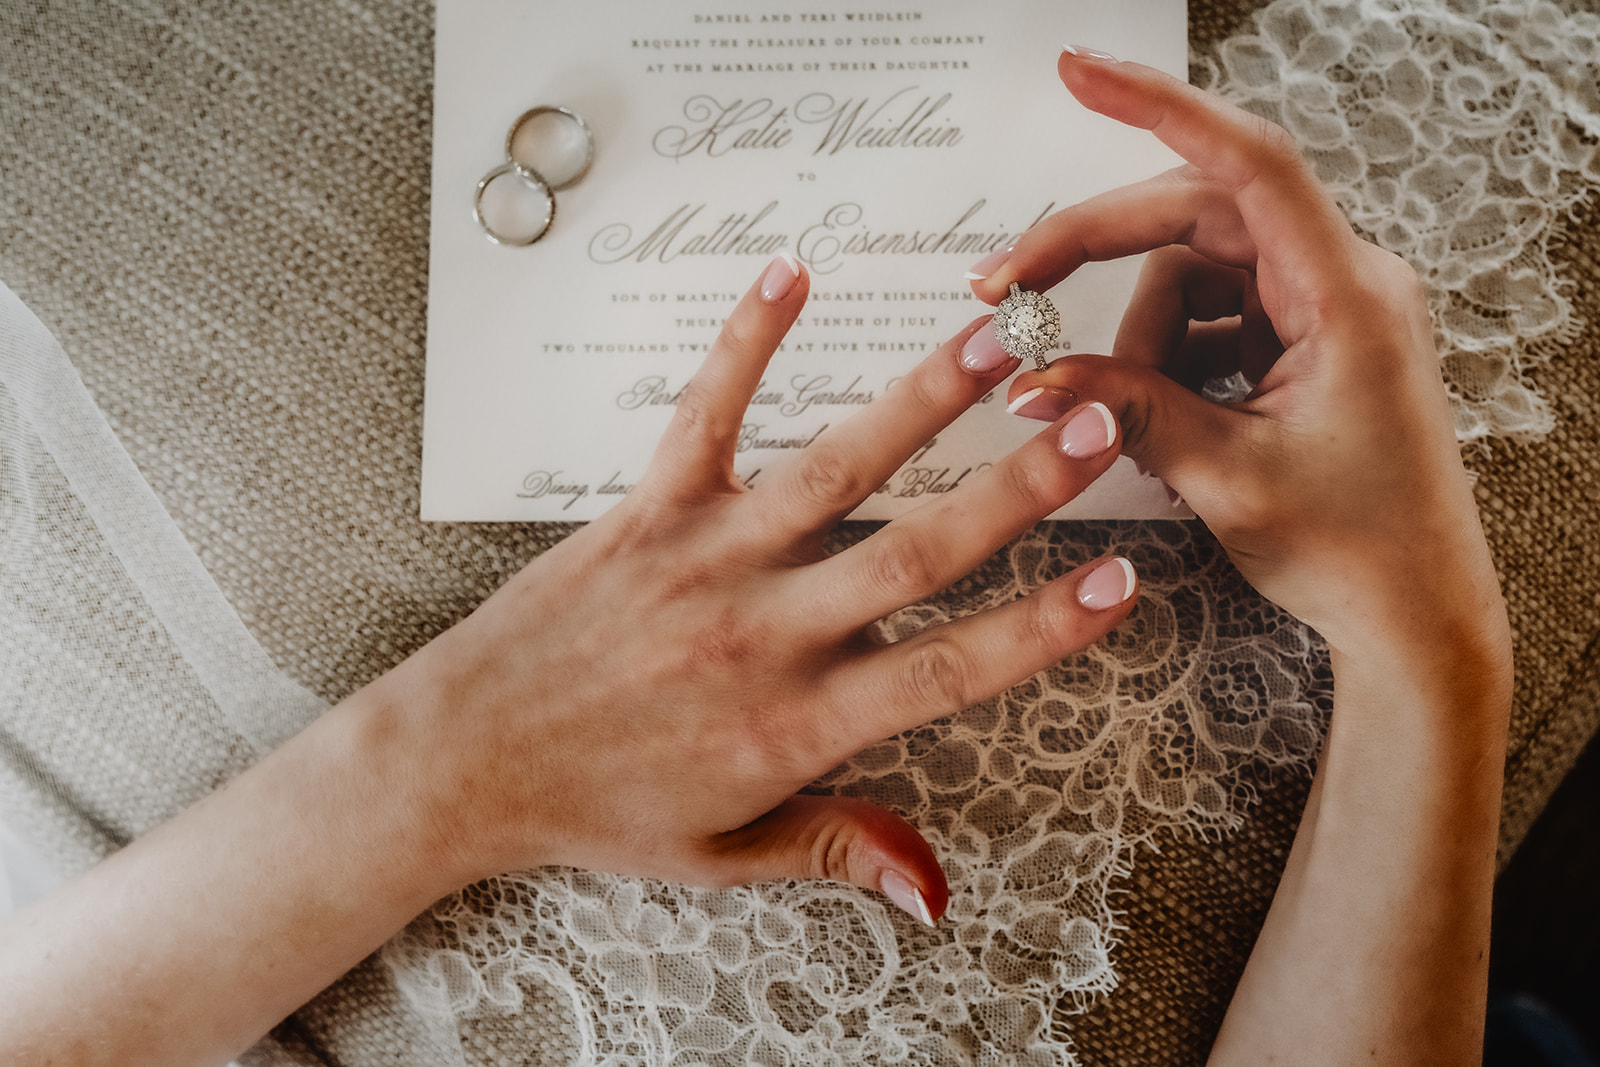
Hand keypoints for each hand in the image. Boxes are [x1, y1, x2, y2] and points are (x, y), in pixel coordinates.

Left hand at [373, 254, 1140, 922]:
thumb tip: (937, 893)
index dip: (1039, 629)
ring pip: (828, 472)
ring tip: (990, 343)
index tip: (1118, 581)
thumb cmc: (596, 808)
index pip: (945, 670)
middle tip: (1095, 423)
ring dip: (915, 405)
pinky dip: (745, 345)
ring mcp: (704, 562)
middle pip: (912, 552)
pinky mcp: (645, 513)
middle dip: (1015, 490)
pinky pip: (702, 416)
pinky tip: (790, 277)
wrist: (462, 760)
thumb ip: (838, 852)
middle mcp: (761, 632)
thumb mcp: (726, 854)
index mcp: (794, 722)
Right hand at [976, 50, 1508, 679]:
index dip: (1158, 107)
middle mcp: (1340, 283)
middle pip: (1192, 218)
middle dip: (1094, 249)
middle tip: (1006, 291)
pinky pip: (1208, 319)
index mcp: (1345, 297)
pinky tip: (1172, 431)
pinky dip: (1166, 363)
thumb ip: (1122, 410)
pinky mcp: (1303, 343)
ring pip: (1189, 276)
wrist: (1414, 616)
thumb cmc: (1354, 551)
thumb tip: (1027, 377)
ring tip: (1143, 430)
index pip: (1247, 165)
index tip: (1079, 71)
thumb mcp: (1224, 477)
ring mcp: (1322, 312)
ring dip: (1137, 341)